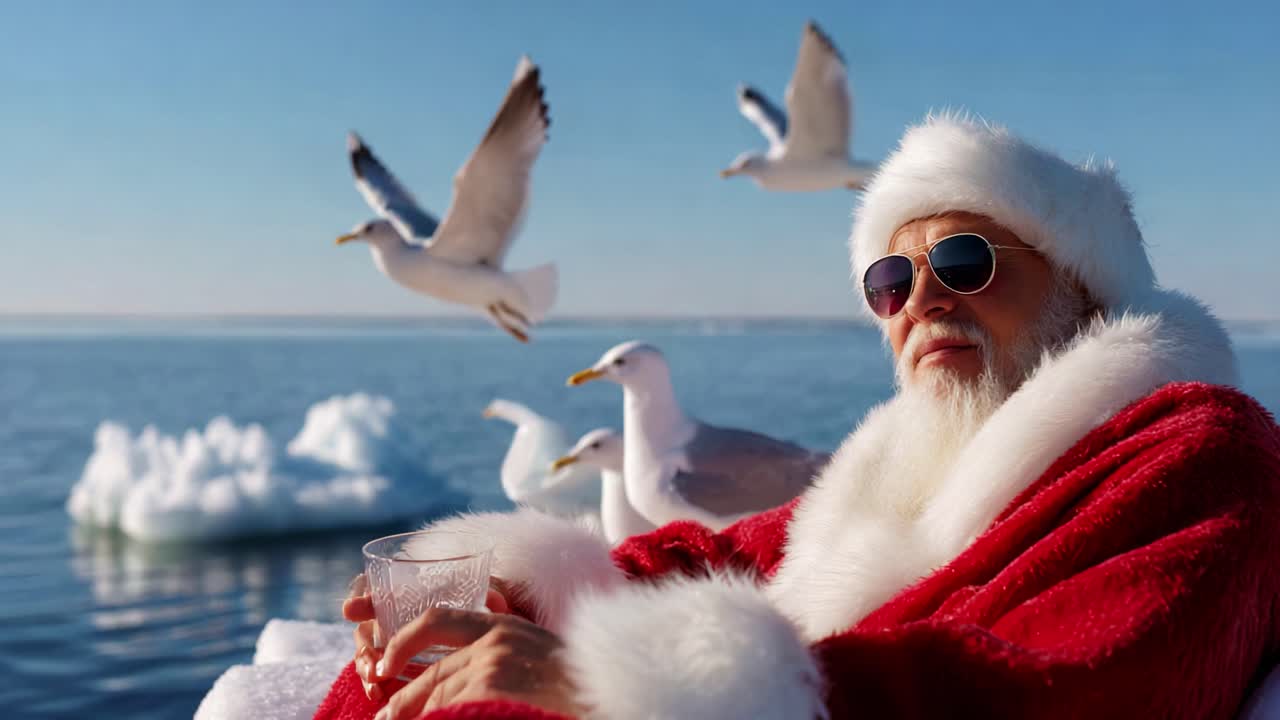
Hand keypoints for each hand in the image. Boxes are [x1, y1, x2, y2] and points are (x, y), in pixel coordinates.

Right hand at [342, 573, 514, 701]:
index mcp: (408, 598)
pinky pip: (377, 676)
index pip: (380, 594)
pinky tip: (378, 693)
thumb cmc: (476, 611)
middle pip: (366, 628)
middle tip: (368, 656)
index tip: (351, 610)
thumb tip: (496, 600)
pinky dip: (374, 685)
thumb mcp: (482, 602)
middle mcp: (393, 621)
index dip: (363, 600)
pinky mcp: (394, 671)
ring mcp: (391, 648)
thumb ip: (487, 597)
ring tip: (374, 678)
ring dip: (365, 666)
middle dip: (362, 643)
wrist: (482, 642)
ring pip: (367, 654)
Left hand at [369, 608, 582, 719]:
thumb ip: (504, 651)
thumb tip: (464, 671)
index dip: (403, 642)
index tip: (385, 663)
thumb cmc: (582, 685)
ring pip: (435, 700)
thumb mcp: (540, 653)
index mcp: (505, 625)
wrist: (611, 697)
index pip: (437, 619)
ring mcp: (491, 670)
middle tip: (386, 718)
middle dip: (403, 701)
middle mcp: (494, 642)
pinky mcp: (487, 694)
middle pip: (431, 674)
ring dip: (418, 719)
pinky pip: (447, 712)